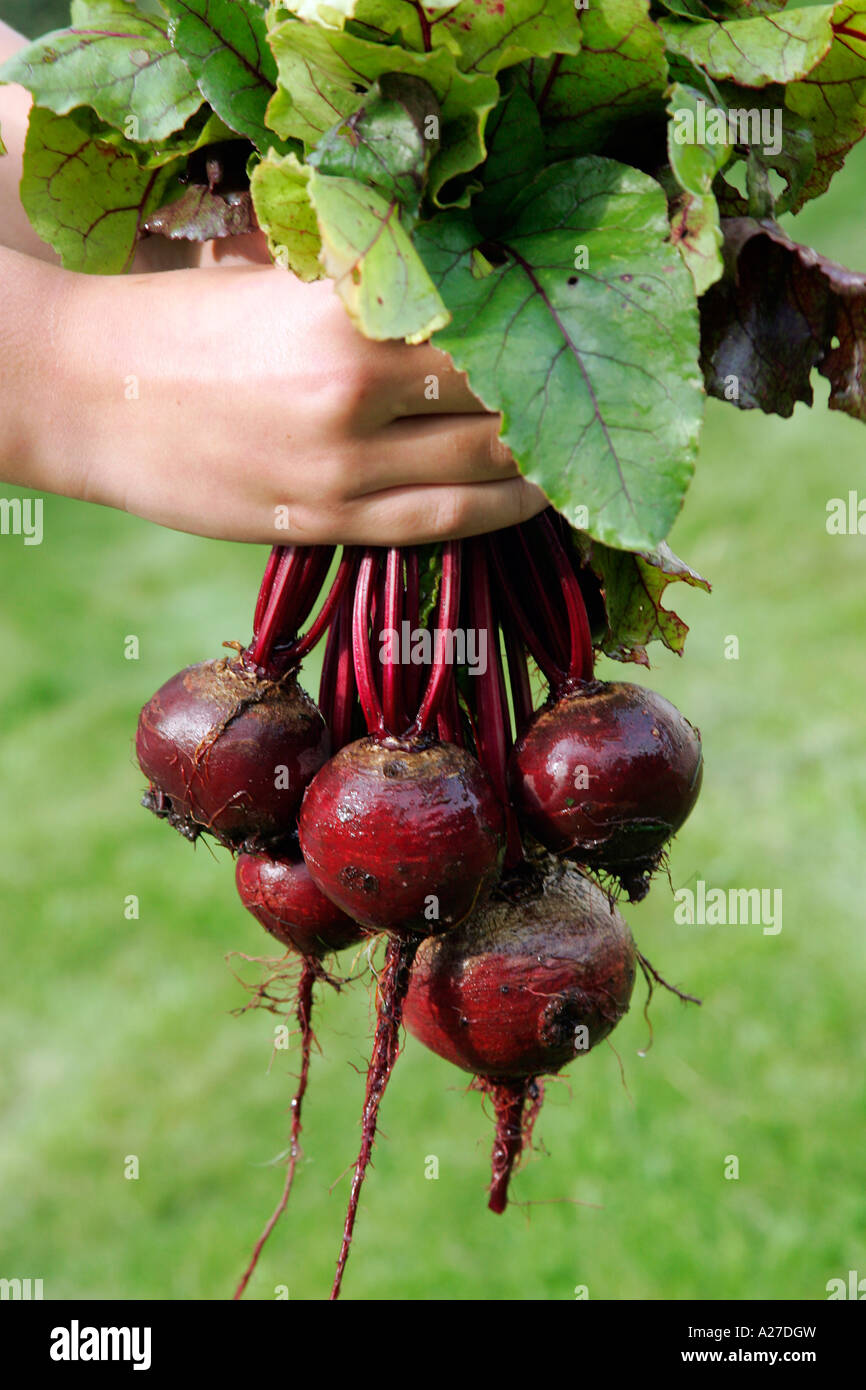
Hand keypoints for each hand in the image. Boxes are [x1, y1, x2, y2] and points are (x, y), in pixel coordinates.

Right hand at [21, 256, 546, 544]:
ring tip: (583, 444)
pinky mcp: (324, 521)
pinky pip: (441, 521)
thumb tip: (479, 293)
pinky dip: (503, 509)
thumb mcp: (281, 279)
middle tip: (602, 385)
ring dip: (546, 455)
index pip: (483, 313)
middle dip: (559, 389)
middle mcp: (352, 386)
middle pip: (499, 389)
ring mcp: (339, 465)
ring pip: (483, 461)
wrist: (88, 393)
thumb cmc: (186, 322)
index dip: (544, 319)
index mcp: (343, 306)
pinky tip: (538, 497)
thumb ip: (376, 289)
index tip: (586, 316)